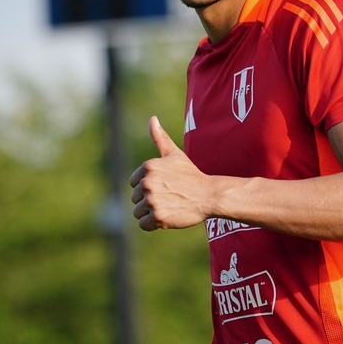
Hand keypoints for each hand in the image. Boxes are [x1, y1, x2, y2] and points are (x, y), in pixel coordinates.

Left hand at [129, 116, 209, 231]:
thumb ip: (160, 138)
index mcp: (148, 167)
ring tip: (168, 206)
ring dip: (151, 213)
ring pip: (138, 212)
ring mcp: (152, 200)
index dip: (148, 187)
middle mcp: (147, 182)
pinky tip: (168, 216)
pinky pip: (143, 225)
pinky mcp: (158, 217)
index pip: (133, 183)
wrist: (209, 195)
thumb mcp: (174, 155)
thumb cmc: (190, 175)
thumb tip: (152, 119)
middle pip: (135, 198)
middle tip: (169, 197)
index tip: (164, 186)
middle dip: (149, 200)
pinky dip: (154, 224)